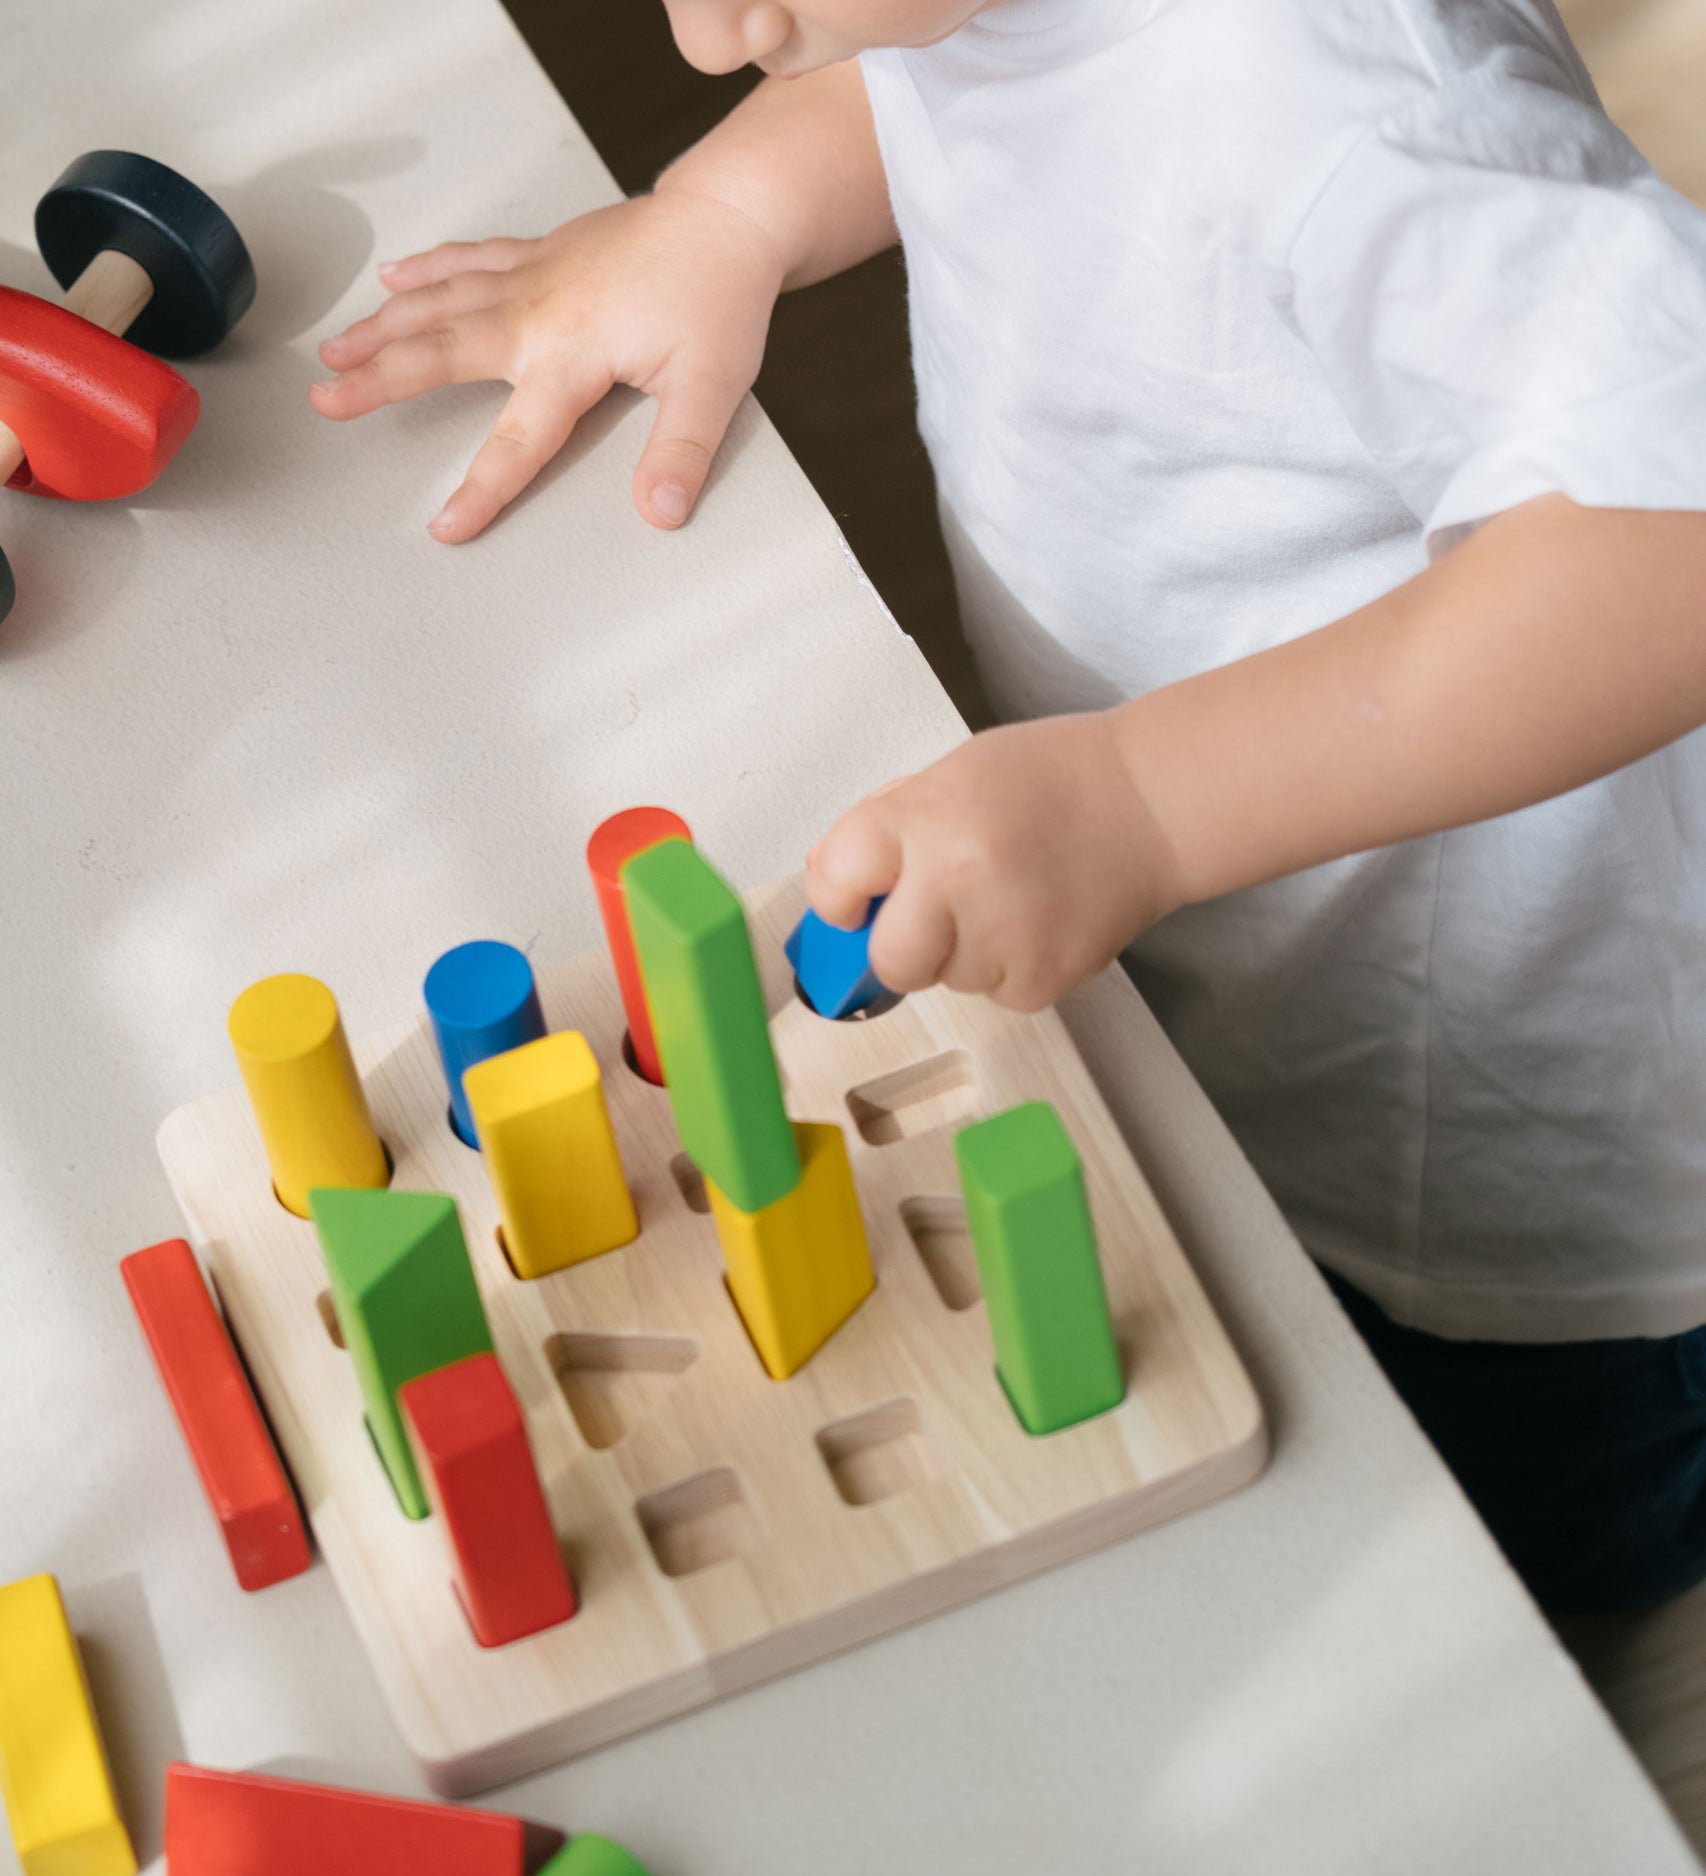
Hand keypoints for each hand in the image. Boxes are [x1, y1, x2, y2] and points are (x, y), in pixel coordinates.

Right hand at [309, 188, 787, 540]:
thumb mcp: (712, 386)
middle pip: (441, 351)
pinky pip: (468, 258)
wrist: (728, 216)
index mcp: (573, 353)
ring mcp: (533, 275)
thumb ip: (680, 453)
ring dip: (382, 325)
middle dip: (378, 379)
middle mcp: (537, 311)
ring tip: (333, 350)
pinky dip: (427, 267)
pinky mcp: (541, 251)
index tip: (446, 526)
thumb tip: (659, 512)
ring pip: (439, 300)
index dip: (482, 489)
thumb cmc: (720, 298)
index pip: (519, 441)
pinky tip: (392, 277)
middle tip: (326, 401)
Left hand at [805, 714, 1184, 1012]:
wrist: (1152, 803)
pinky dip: (1012, 967)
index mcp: (926, 817)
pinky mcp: (1044, 977)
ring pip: (948, 981)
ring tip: (1012, 897)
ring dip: (966, 952)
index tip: (856, 901)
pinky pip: (997, 994)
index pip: (836, 881)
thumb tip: (830, 881)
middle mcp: (959, 877)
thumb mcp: (953, 774)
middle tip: (939, 914)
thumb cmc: (1053, 780)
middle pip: (890, 961)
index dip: (840, 898)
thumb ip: (883, 824)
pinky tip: (1041, 919)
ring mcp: (1005, 933)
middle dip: (903, 948)